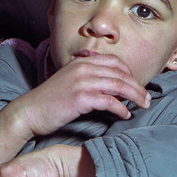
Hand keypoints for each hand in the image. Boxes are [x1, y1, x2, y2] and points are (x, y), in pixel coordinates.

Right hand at [0, 54, 147, 163]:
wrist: (29, 111)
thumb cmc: (49, 100)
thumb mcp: (68, 80)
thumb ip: (86, 77)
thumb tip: (108, 84)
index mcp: (81, 61)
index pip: (114, 61)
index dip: (129, 73)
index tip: (136, 86)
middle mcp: (82, 67)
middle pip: (120, 73)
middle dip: (137, 86)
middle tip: (146, 99)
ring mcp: (81, 82)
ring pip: (119, 85)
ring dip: (135, 96)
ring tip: (143, 106)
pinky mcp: (80, 98)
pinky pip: (109, 101)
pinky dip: (121, 108)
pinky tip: (125, 115)